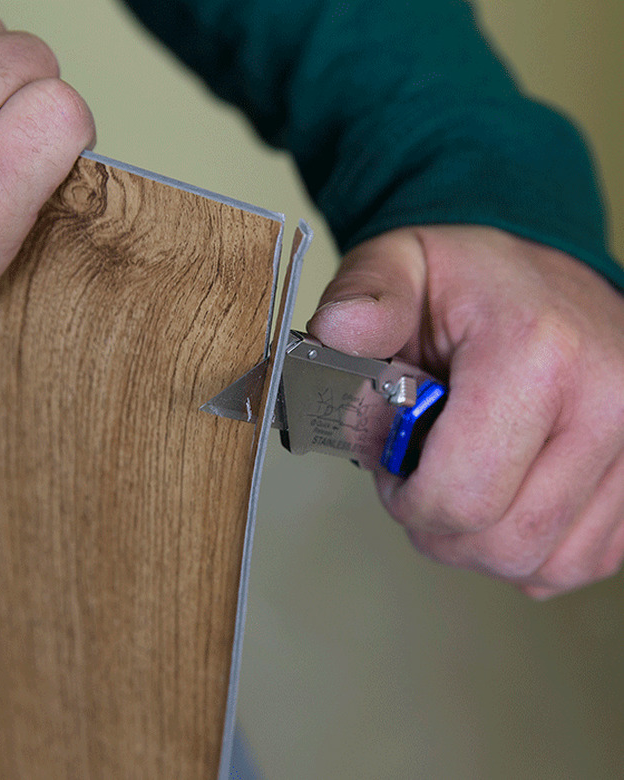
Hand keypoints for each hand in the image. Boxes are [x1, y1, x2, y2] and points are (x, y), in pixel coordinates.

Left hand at [308, 225, 623, 597]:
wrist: (547, 276)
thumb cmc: (470, 280)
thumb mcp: (398, 265)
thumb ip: (363, 296)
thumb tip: (337, 331)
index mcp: (537, 353)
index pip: (464, 494)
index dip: (408, 501)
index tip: (392, 469)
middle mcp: (609, 402)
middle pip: (506, 542)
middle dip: (440, 529)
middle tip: (417, 482)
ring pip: (549, 563)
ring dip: (483, 544)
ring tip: (459, 485)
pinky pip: (586, 557)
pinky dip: (532, 548)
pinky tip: (503, 500)